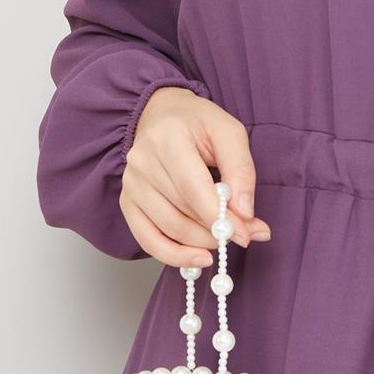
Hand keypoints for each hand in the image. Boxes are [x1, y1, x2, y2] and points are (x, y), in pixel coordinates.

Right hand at [120, 86, 273, 266]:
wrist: (163, 115)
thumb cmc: (199, 124)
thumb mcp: (230, 133)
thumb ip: (241, 171)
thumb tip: (245, 214)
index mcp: (167, 137)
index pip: (192, 188)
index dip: (219, 217)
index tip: (246, 235)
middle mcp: (141, 160)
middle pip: (180, 211)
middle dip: (216, 232)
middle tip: (245, 237)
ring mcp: (131, 183)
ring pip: (167, 228)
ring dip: (201, 243)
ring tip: (225, 241)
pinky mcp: (127, 202)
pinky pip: (147, 239)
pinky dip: (174, 255)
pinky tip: (197, 258)